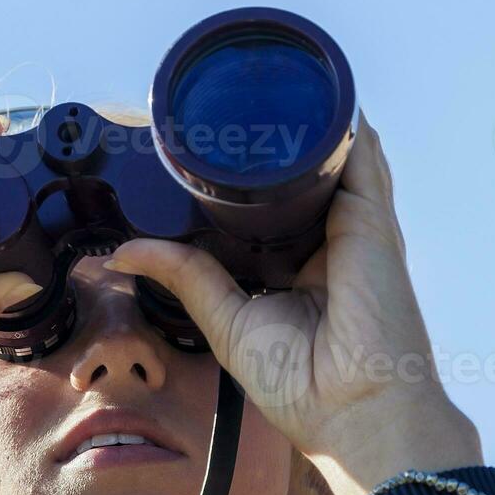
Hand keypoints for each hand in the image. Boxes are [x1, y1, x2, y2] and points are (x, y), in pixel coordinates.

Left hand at [104, 114, 481, 494]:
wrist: (358, 409)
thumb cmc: (303, 384)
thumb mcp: (226, 321)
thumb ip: (185, 276)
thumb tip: (124, 250)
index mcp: (296, 270)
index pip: (262, 212)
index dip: (235, 185)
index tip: (196, 154)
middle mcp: (326, 244)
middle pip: (292, 180)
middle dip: (262, 147)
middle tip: (219, 110)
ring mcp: (352, 228)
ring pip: (325, 160)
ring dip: (298, 126)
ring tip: (259, 85)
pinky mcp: (370, 219)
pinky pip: (357, 157)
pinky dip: (338, 124)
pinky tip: (316, 89)